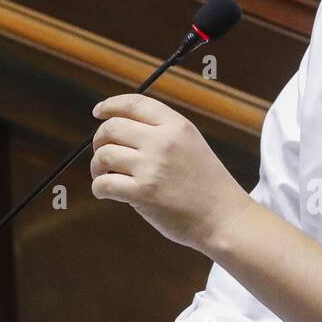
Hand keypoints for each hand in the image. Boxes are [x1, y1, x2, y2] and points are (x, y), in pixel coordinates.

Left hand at [89, 93, 252, 252]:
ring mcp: (152, 167)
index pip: (134, 103)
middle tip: (102, 154)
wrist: (224, 217)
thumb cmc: (207, 186)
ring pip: (104, 155)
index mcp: (177, 126)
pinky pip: (104, 183)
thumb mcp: (192, 145)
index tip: (99, 112)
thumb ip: (163, 133)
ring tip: (103, 175)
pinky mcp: (143, 193)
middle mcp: (163, 141)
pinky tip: (105, 191)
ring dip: (97, 165)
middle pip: (112, 127)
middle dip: (99, 140)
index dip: (110, 105)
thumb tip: (120, 131)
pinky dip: (99, 188)